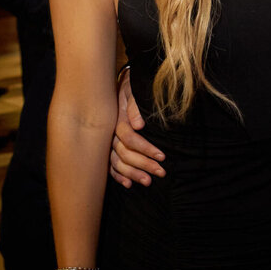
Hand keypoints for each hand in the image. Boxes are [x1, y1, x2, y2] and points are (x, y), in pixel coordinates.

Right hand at [108, 70, 164, 187]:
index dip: (145, 148)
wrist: (120, 85)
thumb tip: (139, 125)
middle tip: (161, 172)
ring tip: (148, 182)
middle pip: (124, 153)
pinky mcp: (108, 149)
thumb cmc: (131, 87)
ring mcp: (108, 143)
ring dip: (132, 174)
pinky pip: (110, 165)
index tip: (162, 156)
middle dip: (143, 164)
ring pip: (117, 162)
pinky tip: (128, 184)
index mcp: (117, 120)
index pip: (129, 138)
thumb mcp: (133, 90)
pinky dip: (118, 176)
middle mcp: (111, 134)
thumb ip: (135, 105)